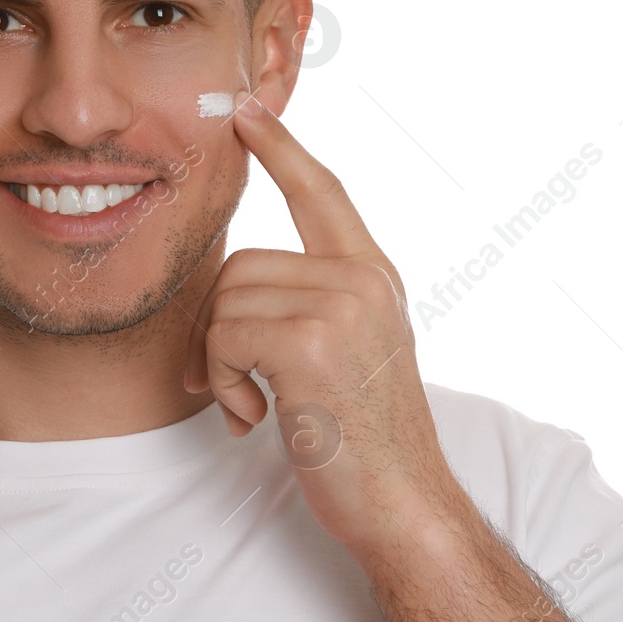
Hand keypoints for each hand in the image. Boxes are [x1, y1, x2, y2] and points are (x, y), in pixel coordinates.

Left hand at [181, 88, 450, 550]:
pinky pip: (223, 335)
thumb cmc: (366, 444)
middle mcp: (364, 279)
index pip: (323, 191)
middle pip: (241, 264)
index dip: (281, 148)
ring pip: (225, 300)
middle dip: (218, 327)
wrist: (404, 508)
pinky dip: (221, 382)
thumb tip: (230, 289)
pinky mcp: (312, 343)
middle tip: (234, 385)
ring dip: (219, 363)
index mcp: (374, 277)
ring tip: (254, 406)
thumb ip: (311, 307)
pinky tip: (255, 418)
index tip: (245, 112)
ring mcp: (342, 306)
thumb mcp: (349, 356)